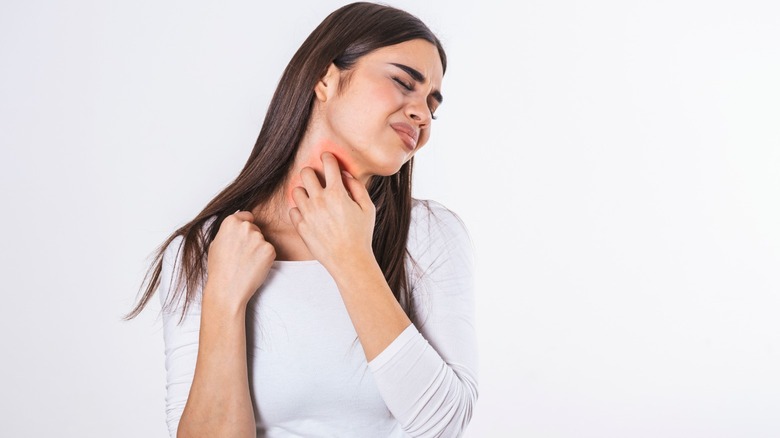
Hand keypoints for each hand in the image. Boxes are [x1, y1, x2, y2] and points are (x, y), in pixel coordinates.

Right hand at [205, 211, 275, 308]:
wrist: (227, 289)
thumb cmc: (219, 269)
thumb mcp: (215, 244)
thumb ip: (228, 232)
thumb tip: (236, 226)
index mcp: (230, 222)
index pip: (246, 216)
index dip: (246, 225)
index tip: (245, 235)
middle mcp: (246, 227)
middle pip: (255, 228)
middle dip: (251, 239)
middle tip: (242, 255)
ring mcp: (259, 238)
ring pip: (262, 240)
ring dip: (258, 249)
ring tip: (246, 263)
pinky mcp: (270, 249)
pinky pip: (269, 251)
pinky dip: (265, 258)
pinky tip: (254, 267)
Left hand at [289, 152, 375, 269]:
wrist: (349, 260)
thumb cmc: (361, 235)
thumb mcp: (368, 209)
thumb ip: (357, 188)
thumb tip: (345, 174)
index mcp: (337, 193)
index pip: (328, 163)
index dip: (328, 157)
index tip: (327, 158)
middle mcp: (319, 201)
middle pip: (305, 172)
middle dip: (312, 172)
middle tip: (318, 179)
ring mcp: (308, 214)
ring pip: (296, 190)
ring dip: (304, 191)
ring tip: (313, 198)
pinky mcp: (300, 227)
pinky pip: (293, 210)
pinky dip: (300, 210)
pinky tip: (310, 214)